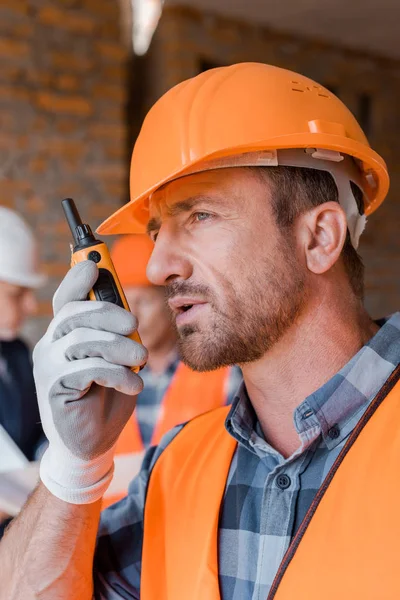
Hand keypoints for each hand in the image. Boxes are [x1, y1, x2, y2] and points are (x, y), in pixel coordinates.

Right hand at [33, 261, 146, 503]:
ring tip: (139, 362)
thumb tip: (128, 310)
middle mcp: (51, 346)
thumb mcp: (116, 361)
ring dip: (120, 348)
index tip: (95, 265)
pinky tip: (132, 386)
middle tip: (134, 327)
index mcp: (64, 335)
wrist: (94, 443)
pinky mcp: (54, 387)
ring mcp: (49, 366)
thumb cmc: (106, 397)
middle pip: (75, 313)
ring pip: (84, 339)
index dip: (77, 279)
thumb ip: (116, 336)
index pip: (65, 299)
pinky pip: (88, 367)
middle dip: (110, 314)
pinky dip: (117, 374)